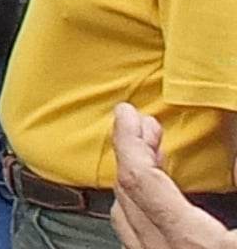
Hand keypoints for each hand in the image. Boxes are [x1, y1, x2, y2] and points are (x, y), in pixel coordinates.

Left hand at [111, 104, 236, 247]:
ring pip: (124, 217)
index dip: (129, 139)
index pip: (139, 177)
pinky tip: (155, 204)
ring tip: (150, 158)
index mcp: (189, 239)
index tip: (126, 114)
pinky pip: (134, 237)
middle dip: (133, 153)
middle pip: (127, 193)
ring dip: (132, 181)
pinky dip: (137, 209)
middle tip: (145, 129)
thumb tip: (235, 156)